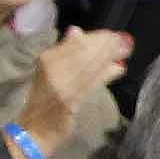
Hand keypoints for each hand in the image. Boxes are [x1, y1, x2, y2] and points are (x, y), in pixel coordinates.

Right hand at [18, 27, 131, 145]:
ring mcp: (61, 86)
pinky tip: (118, 68)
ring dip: (110, 56)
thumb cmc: (45, 98)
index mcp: (47, 59)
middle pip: (84, 52)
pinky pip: (91, 83)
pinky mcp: (70, 101)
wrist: (35, 127)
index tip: (112, 35)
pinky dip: (107, 74)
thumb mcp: (50, 70)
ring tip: (125, 50)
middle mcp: (52, 69)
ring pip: (89, 66)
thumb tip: (76, 31)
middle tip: (125, 42)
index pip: (75, 42)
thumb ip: (65, 52)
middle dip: (107, 45)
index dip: (97, 37)